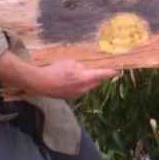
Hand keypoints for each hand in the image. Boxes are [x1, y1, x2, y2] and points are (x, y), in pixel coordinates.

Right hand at [0, 50, 116, 99]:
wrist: (39, 82)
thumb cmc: (55, 69)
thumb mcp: (71, 62)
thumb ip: (81, 65)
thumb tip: (84, 68)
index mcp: (86, 79)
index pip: (103, 75)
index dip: (111, 72)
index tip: (119, 70)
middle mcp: (83, 89)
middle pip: (96, 82)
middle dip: (99, 76)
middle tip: (102, 69)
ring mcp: (76, 94)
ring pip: (88, 86)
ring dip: (89, 80)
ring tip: (84, 72)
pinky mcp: (69, 96)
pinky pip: (79, 89)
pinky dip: (80, 83)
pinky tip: (72, 78)